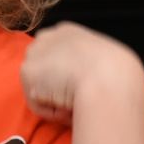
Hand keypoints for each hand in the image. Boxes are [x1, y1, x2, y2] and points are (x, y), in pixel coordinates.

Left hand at [20, 22, 143, 124]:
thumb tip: (85, 81)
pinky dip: (51, 111)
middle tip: (76, 97)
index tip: (78, 87)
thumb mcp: (105, 61)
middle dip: (55, 87)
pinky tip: (67, 105)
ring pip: (40, 89)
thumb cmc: (116, 74)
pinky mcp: (27, 71)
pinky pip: (37, 103)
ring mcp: (35, 52)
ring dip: (56, 101)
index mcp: (68, 32)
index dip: (64, 76)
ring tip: (76, 101)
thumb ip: (87, 65)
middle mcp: (48, 37)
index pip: (55, 55)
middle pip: (43, 71)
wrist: (108, 78)